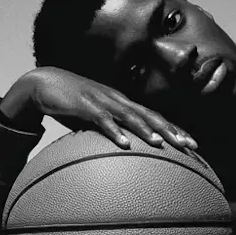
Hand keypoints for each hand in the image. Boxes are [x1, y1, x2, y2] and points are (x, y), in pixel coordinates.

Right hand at [10, 67, 200, 157]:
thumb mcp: (93, 119)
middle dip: (171, 130)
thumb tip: (122, 152)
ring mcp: (103, 101)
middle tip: (190, 146)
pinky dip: (114, 131)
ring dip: (146, 130)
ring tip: (160, 144)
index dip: (174, 129)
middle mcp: (118, 100)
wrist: (44, 83)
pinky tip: (124, 144)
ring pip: (130, 115)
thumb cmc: (71, 104)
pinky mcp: (85, 105)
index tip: (192, 144)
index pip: (154, 116)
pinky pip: (103, 120)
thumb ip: (107, 132)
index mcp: (123, 104)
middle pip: (150, 115)